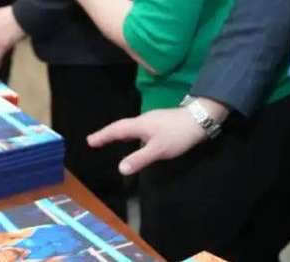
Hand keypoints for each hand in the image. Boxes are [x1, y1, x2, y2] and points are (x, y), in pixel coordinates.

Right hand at [87, 98, 226, 174]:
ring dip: (120, 133)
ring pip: (131, 127)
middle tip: (95, 141)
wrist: (200, 120)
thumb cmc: (178, 134)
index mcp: (140, 125)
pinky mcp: (161, 123)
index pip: (116, 130)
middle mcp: (143, 120)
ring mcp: (153, 121)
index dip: (102, 136)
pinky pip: (139, 129)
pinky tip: (137, 140)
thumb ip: (139, 158)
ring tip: (111, 140)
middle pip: (121, 126)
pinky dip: (131, 134)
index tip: (89, 141)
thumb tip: (120, 168)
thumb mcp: (159, 150)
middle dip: (108, 134)